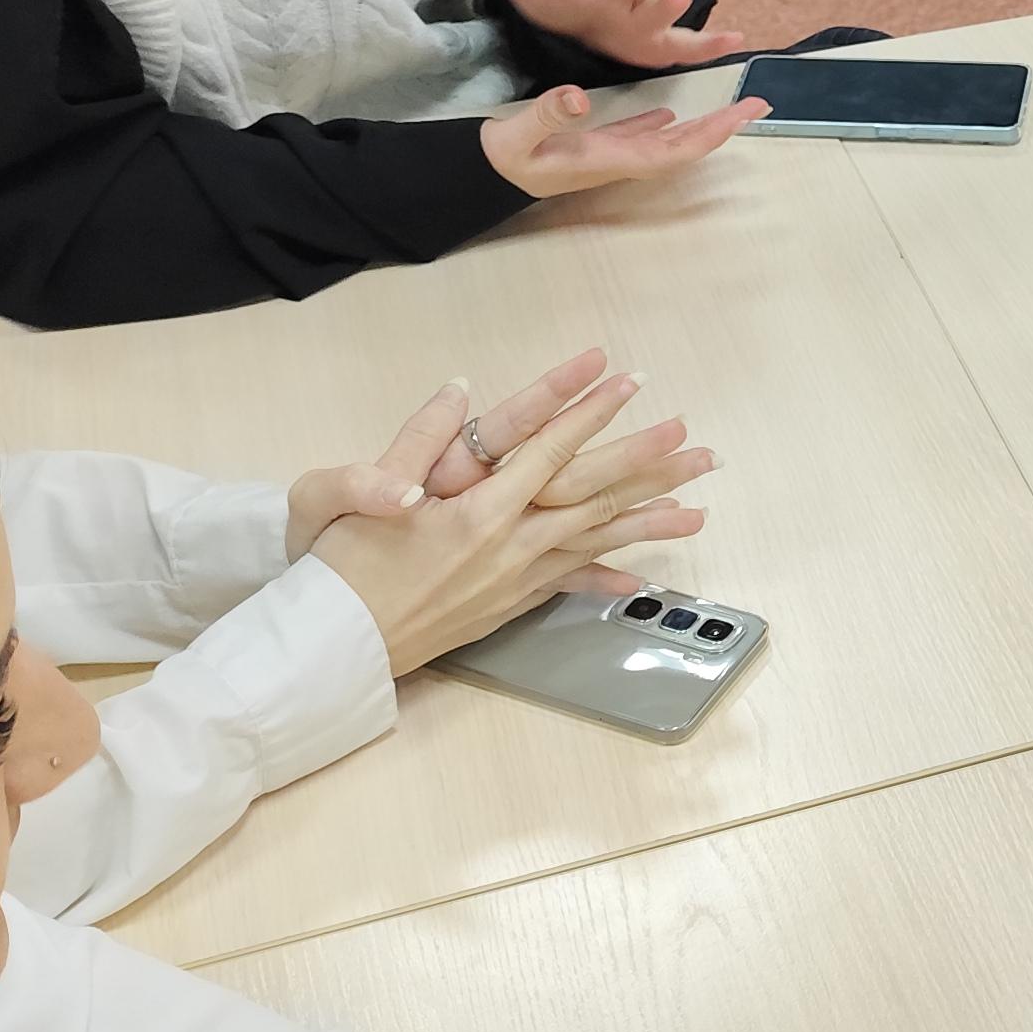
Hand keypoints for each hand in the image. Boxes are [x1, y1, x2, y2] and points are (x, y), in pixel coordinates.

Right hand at [306, 368, 716, 674]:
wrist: (334, 648)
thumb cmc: (339, 568)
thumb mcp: (353, 492)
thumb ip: (412, 441)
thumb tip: (457, 392)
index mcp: (476, 512)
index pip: (550, 450)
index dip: (592, 412)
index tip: (630, 382)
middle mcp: (508, 547)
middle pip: (592, 497)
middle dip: (648, 466)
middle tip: (697, 444)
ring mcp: (514, 580)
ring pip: (595, 542)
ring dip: (649, 522)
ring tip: (699, 509)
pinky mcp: (509, 606)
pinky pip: (571, 585)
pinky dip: (609, 576)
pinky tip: (642, 577)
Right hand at [480, 80, 764, 199]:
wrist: (484, 175)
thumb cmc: (502, 158)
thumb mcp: (518, 135)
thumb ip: (547, 114)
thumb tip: (579, 95)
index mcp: (610, 158)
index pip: (675, 150)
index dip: (712, 133)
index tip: (742, 114)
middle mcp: (619, 160)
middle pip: (683, 148)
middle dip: (722, 127)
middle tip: (759, 104)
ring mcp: (610, 155)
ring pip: (667, 143)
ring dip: (700, 126)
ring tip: (731, 110)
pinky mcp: (597, 147)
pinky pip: (640, 138)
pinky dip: (662, 126)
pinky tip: (672, 114)